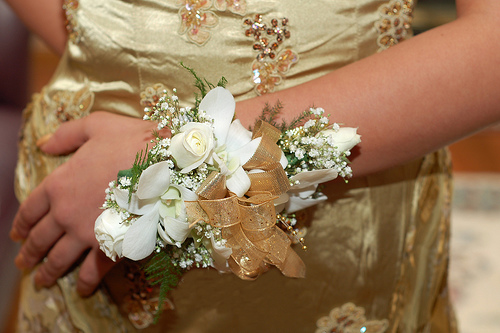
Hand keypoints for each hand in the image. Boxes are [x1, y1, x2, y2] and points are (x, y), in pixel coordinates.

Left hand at [10, 112, 162, 295]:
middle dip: (29, 252)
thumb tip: (42, 145)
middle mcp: (66, 213)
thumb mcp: (97, 126)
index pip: (31, 207)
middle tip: (23, 263)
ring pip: (59, 258)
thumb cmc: (133, 141)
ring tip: (42, 280)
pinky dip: (85, 282)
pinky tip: (81, 289)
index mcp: (60, 183)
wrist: (167, 164)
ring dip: (49, 271)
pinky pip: (93, 270)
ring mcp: (87, 233)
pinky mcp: (110, 246)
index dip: (22, 222)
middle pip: (40, 237)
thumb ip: (67, 135)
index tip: (17, 233)